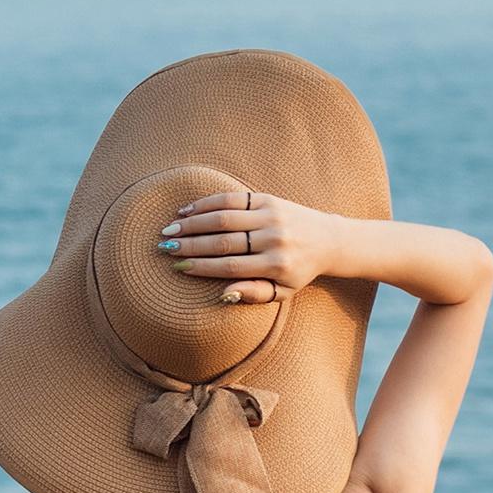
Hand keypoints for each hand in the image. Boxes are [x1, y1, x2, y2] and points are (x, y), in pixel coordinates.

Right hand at [159, 183, 357, 307]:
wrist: (328, 240)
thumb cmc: (299, 270)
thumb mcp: (283, 291)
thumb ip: (254, 294)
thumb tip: (224, 294)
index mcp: (276, 266)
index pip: (230, 266)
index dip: (201, 267)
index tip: (178, 267)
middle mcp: (273, 239)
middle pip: (223, 241)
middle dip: (190, 244)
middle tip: (164, 247)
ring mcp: (270, 216)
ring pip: (224, 217)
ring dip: (193, 222)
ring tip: (170, 228)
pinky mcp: (268, 199)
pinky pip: (232, 198)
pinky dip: (207, 203)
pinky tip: (187, 210)